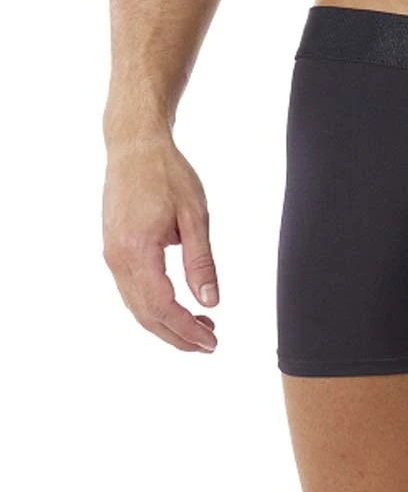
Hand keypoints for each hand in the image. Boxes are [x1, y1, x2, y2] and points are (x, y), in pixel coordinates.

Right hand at [102, 136, 218, 352]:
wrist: (135, 147)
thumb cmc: (168, 174)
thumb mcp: (195, 216)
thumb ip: (201, 262)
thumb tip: (210, 302)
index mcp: (137, 250)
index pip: (161, 305)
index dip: (186, 329)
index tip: (211, 342)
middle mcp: (117, 258)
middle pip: (145, 314)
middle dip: (178, 336)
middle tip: (210, 344)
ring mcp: (112, 255)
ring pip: (137, 306)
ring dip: (167, 324)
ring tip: (201, 330)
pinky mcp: (114, 250)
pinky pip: (132, 291)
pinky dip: (155, 307)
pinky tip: (179, 308)